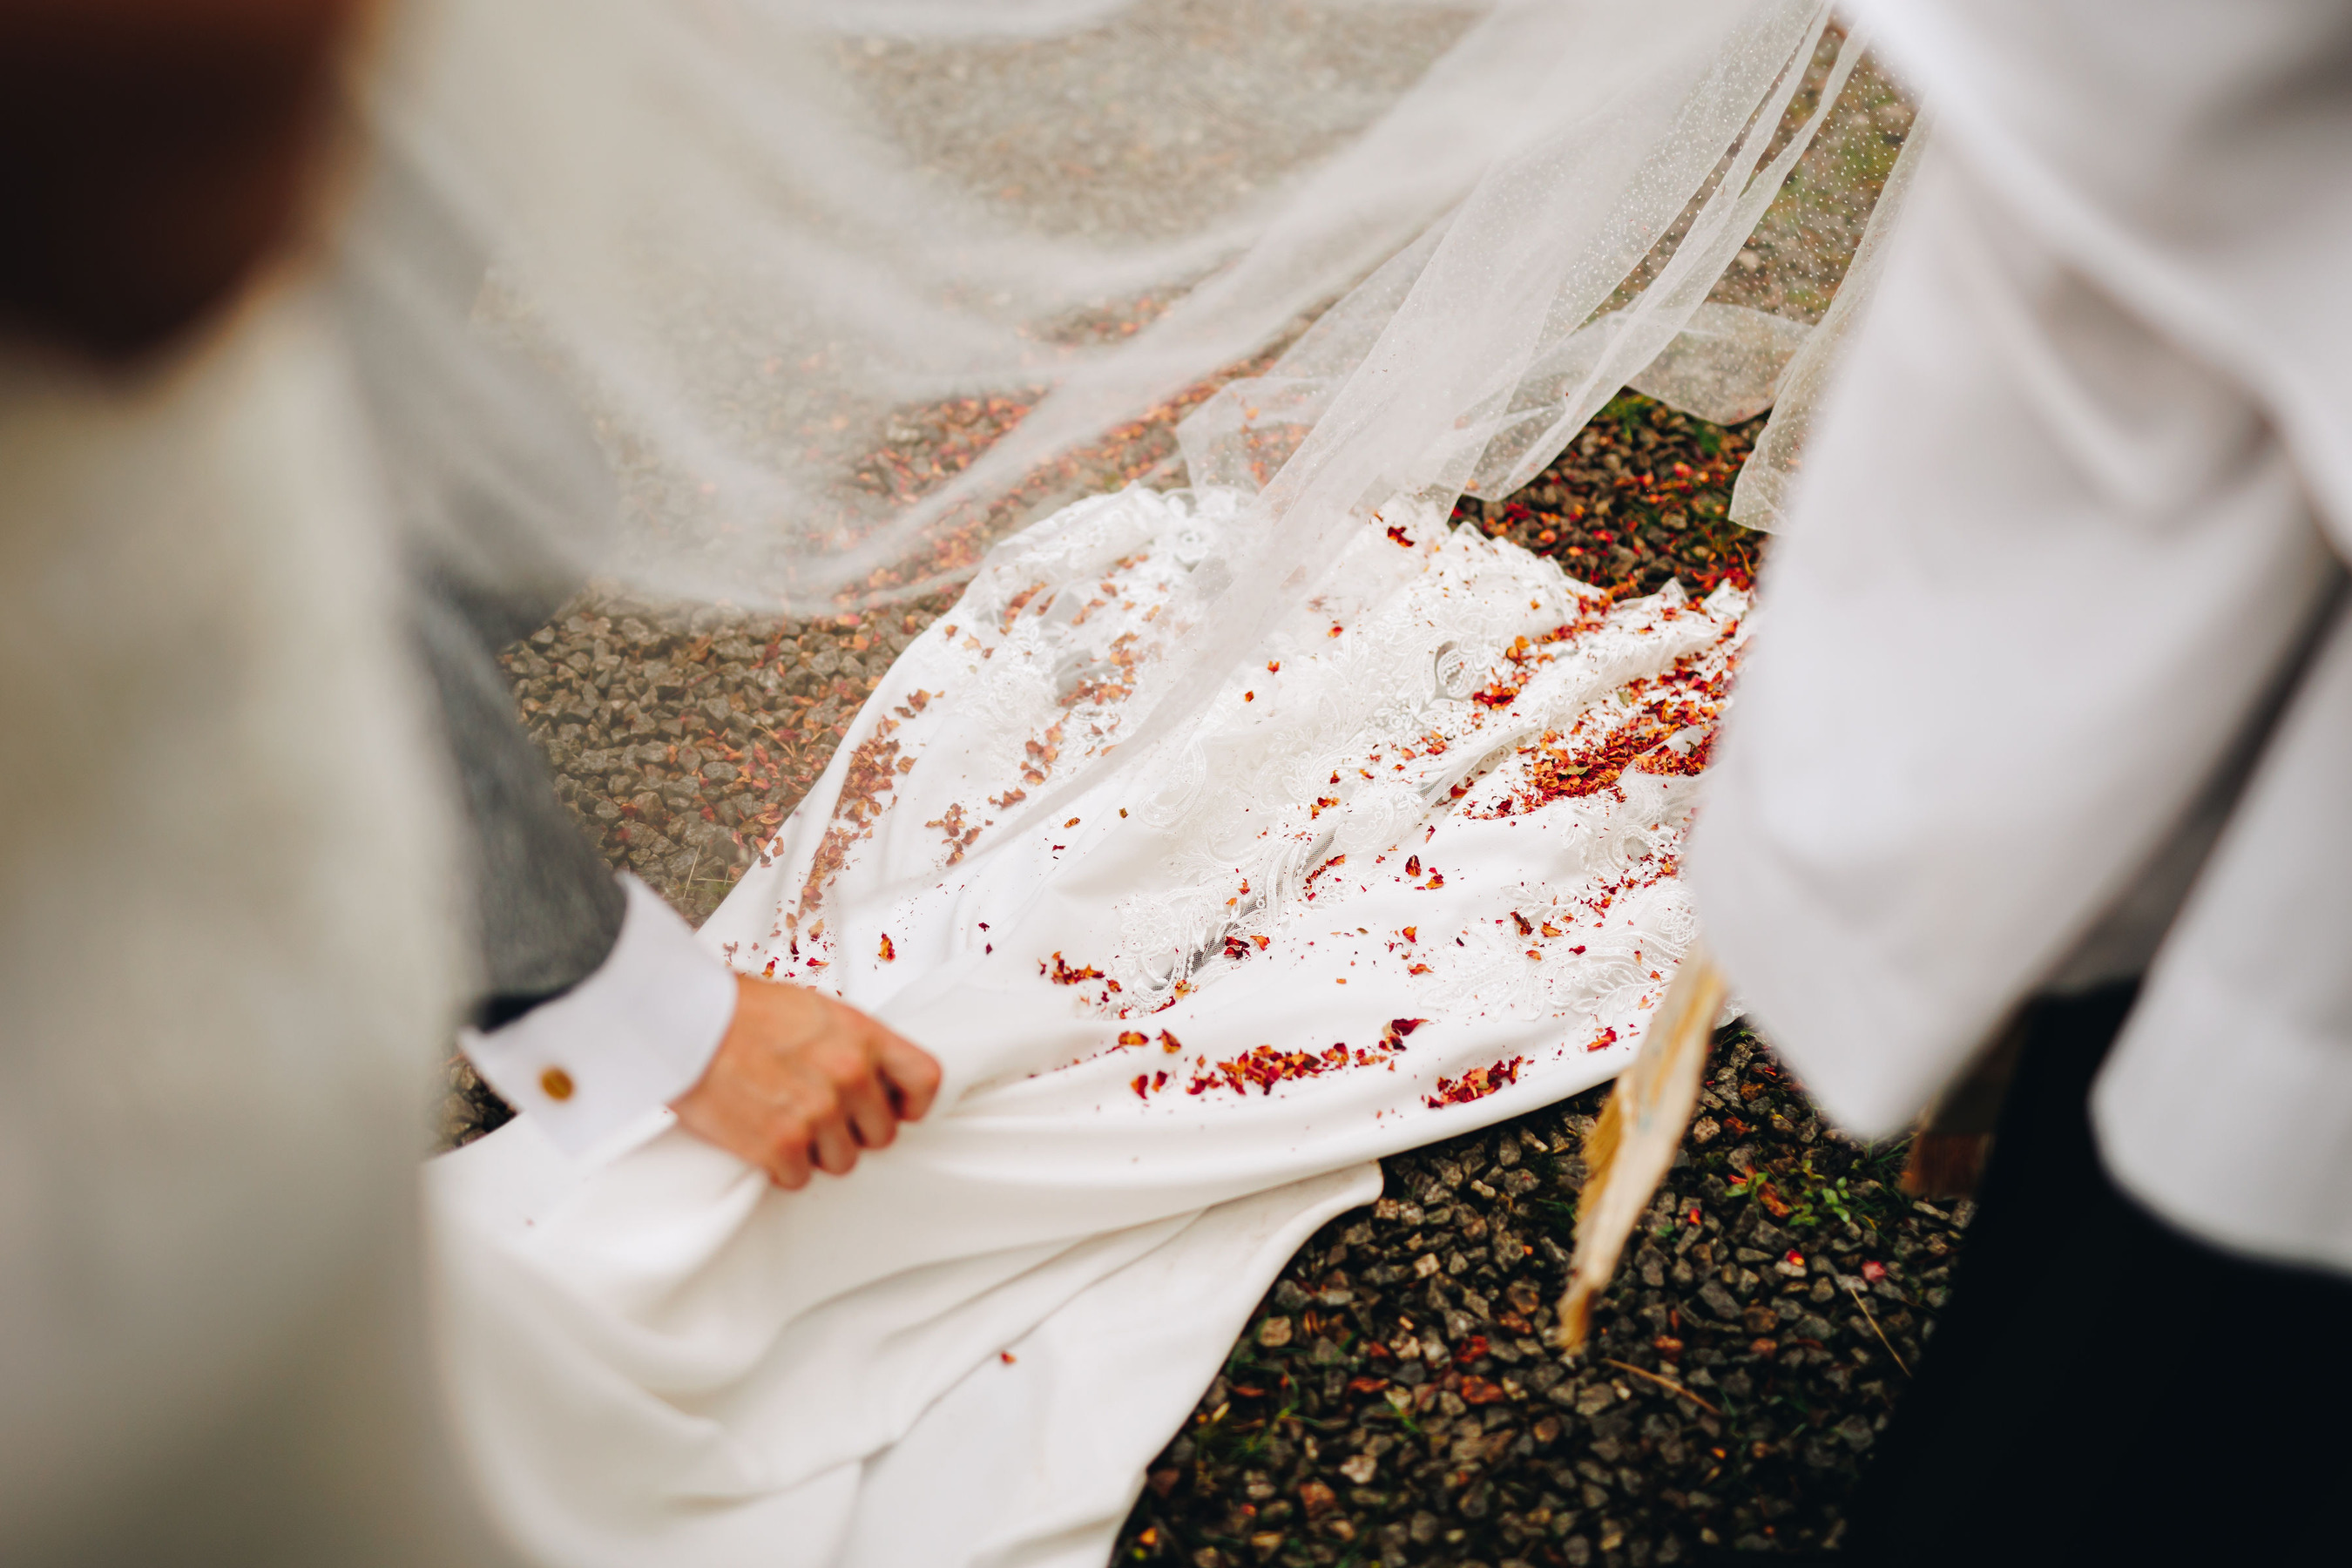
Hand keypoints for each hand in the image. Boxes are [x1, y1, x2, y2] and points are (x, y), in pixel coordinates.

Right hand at [669, 976, 940, 1188]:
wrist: (685, 1021)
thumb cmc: (741, 1010)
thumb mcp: (815, 1010)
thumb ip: (851, 1044)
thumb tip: (873, 1078)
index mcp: (863, 1037)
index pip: (926, 1080)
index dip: (912, 1104)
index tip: (895, 1109)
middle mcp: (849, 1075)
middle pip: (883, 1134)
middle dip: (853, 1131)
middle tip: (818, 1115)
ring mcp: (818, 1112)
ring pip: (842, 1162)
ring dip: (816, 1152)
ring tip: (784, 1120)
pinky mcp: (781, 1144)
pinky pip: (798, 1177)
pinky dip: (780, 1167)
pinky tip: (761, 1137)